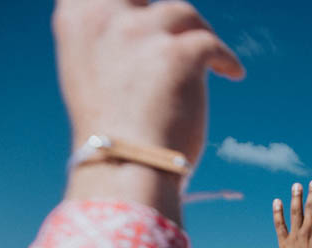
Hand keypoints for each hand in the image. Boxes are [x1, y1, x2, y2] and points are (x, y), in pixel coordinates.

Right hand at [54, 0, 242, 161]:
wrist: (124, 167)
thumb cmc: (110, 133)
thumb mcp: (92, 75)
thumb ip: (110, 43)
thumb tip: (142, 34)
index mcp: (78, 20)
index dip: (128, 2)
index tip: (141, 7)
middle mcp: (107, 18)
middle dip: (166, 12)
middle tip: (181, 26)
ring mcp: (143, 32)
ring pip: (182, 13)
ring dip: (197, 33)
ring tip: (207, 55)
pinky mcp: (180, 53)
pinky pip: (211, 44)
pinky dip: (225, 60)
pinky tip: (233, 73)